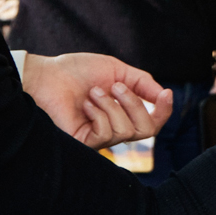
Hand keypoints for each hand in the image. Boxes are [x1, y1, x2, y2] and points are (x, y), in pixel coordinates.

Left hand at [21, 53, 171, 148]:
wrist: (48, 75)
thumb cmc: (78, 72)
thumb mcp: (118, 71)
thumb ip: (143, 83)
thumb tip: (165, 95)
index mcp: (123, 113)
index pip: (153, 122)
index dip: (164, 111)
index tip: (166, 95)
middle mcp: (114, 128)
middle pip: (147, 130)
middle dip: (135, 104)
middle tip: (116, 87)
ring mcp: (100, 138)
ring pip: (127, 130)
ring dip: (112, 105)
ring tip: (93, 92)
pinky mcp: (86, 143)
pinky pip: (107, 133)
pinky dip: (99, 113)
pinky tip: (86, 104)